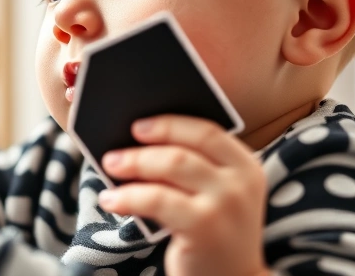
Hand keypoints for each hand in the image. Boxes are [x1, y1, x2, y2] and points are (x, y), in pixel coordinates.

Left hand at [98, 116, 268, 275]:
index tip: (137, 124)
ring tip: (110, 167)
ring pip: (171, 166)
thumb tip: (137, 137)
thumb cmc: (212, 230)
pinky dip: (128, 196)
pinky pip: (157, 199)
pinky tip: (110, 200)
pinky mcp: (205, 227)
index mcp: (245, 166)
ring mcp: (225, 205)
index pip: (207, 131)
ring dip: (133, 164)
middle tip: (113, 151)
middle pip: (185, 148)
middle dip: (144, 146)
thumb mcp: (213, 194)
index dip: (170, 123)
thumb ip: (192, 165)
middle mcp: (241, 183)